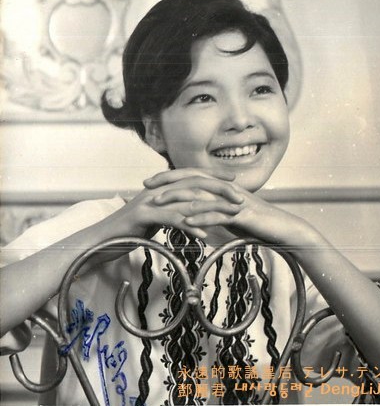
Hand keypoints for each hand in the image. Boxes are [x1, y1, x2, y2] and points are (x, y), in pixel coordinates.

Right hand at [101, 168, 243, 239]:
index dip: (213, 176)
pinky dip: (189, 225)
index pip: (191, 176)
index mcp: (161, 188)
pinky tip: (204, 234)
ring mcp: (150, 201)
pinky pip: (170, 219)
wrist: (102, 240)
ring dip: (212, 208)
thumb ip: (170, 211)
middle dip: (220, 188)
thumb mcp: (154, 217)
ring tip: (231, 214)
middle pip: (193, 183)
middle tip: (240, 196)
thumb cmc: (130, 231)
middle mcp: (157, 190)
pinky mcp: (143, 215)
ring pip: (186, 200)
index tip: (234, 179)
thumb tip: (189, 213)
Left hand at [152, 177, 315, 250]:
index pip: (191, 176)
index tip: (149, 182)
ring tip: (158, 203)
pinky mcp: (242, 214)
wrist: (281, 228)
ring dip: (178, 199)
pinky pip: (219, 215)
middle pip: (192, 179)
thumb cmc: (254, 222)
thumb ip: (211, 209)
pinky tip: (187, 223)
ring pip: (202, 195)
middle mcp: (225, 189)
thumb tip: (192, 213)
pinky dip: (202, 218)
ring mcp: (233, 200)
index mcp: (220, 187)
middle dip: (167, 182)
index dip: (169, 177)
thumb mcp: (228, 213)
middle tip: (145, 187)